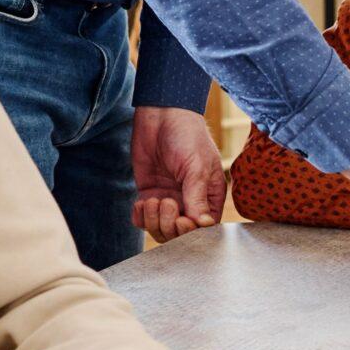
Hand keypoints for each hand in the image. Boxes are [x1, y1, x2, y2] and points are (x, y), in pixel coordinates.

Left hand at [133, 105, 227, 240]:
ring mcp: (169, 199)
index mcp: (209, 196)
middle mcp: (190, 201)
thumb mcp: (196, 167)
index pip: (204, 228)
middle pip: (180, 234)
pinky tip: (141, 200)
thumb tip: (202, 225)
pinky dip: (140, 216)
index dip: (192, 231)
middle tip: (166, 202)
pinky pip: (143, 219)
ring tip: (152, 199)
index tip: (183, 219)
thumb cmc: (187, 136)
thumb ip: (197, 197)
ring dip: (153, 219)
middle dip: (170, 225)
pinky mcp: (149, 194)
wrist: (161, 116)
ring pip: (160, 229)